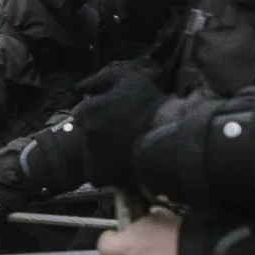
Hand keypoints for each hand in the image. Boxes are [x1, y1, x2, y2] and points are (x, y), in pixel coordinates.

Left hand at [71, 67, 164, 187]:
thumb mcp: (129, 79)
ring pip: (92, 154)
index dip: (100, 115)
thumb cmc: (151, 105)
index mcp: (87, 109)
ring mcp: (90, 155)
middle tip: (122, 135)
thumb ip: (102, 79)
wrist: (171, 139)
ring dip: (104, 152)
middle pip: (87, 133)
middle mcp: (85, 132)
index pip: (84, 113)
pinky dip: (108, 171)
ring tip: (126, 151)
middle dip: (100, 133)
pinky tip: (125, 166)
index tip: (116, 119)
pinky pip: (98, 174)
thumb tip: (83, 87)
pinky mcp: (98, 176)